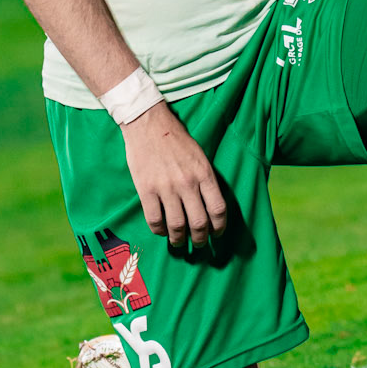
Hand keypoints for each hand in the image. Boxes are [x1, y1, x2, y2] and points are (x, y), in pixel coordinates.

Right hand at [123, 101, 227, 249]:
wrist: (148, 124)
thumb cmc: (176, 139)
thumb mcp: (199, 156)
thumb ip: (205, 179)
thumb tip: (208, 205)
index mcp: (204, 173)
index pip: (218, 209)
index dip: (219, 227)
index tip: (216, 234)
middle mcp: (187, 183)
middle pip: (199, 223)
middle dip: (200, 239)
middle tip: (198, 243)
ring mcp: (166, 188)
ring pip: (177, 226)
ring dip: (179, 240)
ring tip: (179, 242)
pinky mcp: (146, 190)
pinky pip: (155, 220)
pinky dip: (160, 231)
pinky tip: (162, 231)